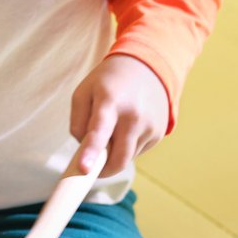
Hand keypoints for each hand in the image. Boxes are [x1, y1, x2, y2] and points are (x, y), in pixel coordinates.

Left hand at [69, 54, 168, 178]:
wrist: (147, 67)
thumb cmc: (108, 82)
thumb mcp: (84, 92)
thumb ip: (77, 122)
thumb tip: (84, 149)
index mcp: (110, 102)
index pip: (100, 131)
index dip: (91, 152)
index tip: (84, 169)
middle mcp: (134, 116)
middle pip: (118, 159)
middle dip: (102, 170)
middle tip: (90, 167)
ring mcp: (150, 126)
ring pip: (126, 158)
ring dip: (114, 153)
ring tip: (113, 129)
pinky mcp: (160, 133)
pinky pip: (137, 152)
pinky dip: (127, 147)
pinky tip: (126, 128)